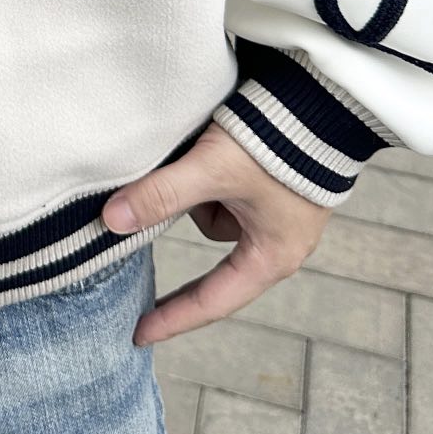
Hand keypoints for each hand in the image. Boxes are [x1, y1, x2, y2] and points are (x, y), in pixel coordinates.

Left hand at [101, 123, 329, 346]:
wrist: (321, 98)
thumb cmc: (277, 143)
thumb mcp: (214, 171)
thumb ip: (162, 195)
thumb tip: (111, 222)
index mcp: (271, 258)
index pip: (211, 302)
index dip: (172, 319)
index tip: (138, 335)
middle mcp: (276, 243)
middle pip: (208, 251)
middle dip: (181, 220)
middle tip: (145, 219)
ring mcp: (275, 215)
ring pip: (210, 212)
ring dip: (197, 188)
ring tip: (204, 151)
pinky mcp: (269, 186)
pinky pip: (223, 191)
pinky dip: (209, 173)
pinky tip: (214, 145)